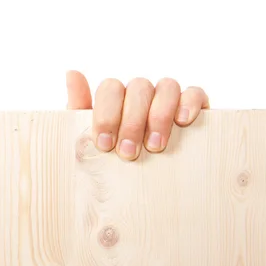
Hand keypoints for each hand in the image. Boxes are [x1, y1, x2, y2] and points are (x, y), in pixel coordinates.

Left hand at [65, 71, 208, 160]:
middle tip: (128, 153)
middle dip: (131, 122)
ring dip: (159, 115)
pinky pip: (194, 93)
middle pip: (138, 88)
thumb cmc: (113, 160)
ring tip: (155, 146)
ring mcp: (167, 98)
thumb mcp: (89, 139)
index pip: (110, 88)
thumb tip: (71, 72)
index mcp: (114, 99)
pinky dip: (189, 103)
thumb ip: (79, 107)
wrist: (145, 193)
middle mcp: (140, 94)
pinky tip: (182, 122)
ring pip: (166, 87)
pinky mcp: (193, 106)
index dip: (106, 114)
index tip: (104, 145)